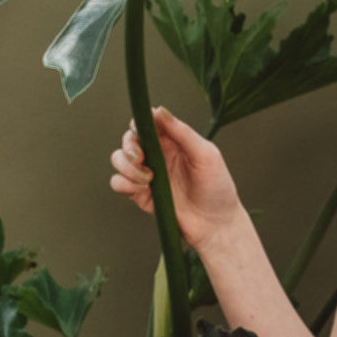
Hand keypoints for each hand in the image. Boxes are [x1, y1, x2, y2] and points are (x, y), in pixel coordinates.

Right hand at [109, 107, 242, 250]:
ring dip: (126, 166)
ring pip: (119, 159)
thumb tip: (160, 110)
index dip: (140, 122)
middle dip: (129, 145)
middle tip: (140, 157)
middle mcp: (158, 156)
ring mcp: (148, 175)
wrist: (216, 225)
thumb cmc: (218, 189)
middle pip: (129, 139)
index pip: (148, 123)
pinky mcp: (141, 195)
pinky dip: (124, 183)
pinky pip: (118, 183)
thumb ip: (183, 132)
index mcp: (174, 141)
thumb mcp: (207, 155)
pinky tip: (143, 188)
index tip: (141, 129)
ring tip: (147, 177)